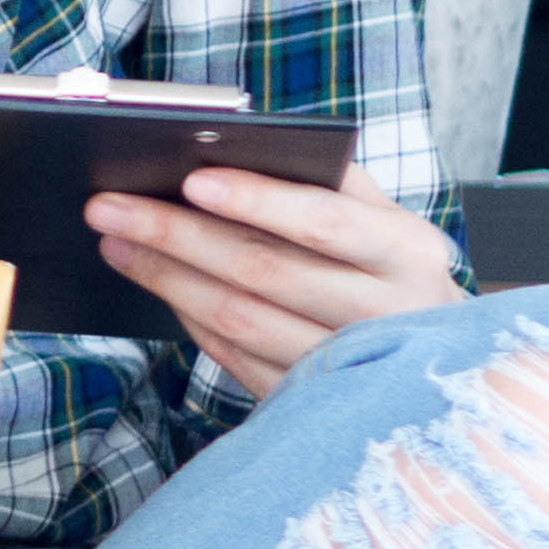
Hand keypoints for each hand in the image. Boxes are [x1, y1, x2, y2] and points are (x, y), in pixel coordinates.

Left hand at [86, 162, 462, 398]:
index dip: (257, 200)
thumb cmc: (389, 267)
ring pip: (241, 321)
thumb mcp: (384, 218)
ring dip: (167, 279)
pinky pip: (237, 358)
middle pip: (264, 272)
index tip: (191, 180)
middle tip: (107, 207)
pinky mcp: (315, 403)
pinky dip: (189, 319)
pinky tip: (156, 286)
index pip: (325, 221)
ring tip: (114, 242)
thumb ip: (326, 180)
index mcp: (407, 252)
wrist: (441, 363)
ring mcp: (351, 367)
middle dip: (176, 235)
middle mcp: (388, 313)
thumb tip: (231, 146)